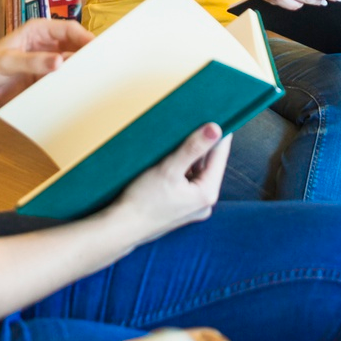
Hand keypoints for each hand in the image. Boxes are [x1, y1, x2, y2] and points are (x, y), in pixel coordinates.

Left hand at [0, 19, 93, 114]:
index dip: (84, 37)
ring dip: (78, 71)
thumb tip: (59, 62)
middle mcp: (44, 44)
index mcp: (37, 30)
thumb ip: (33, 62)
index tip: (98, 49)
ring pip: (68, 64)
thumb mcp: (7, 62)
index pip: (68, 29)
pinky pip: (60, 81)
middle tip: (101, 66)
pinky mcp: (40, 80)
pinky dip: (68, 85)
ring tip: (92, 80)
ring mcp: (43, 63)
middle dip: (85, 54)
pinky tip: (77, 91)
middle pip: (72, 45)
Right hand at [111, 122, 229, 244]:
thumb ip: (193, 147)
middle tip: (195, 122)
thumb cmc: (142, 201)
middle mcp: (204, 203)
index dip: (218, 134)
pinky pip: (188, 182)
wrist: (121, 228)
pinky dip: (182, 169)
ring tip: (179, 140)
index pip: (220, 155)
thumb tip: (216, 129)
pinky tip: (171, 159)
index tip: (217, 113)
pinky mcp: (181, 208)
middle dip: (202, 145)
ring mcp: (193, 207)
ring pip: (197, 172)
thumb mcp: (168, 169)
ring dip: (190, 157)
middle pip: (209, 164)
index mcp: (207, 194)